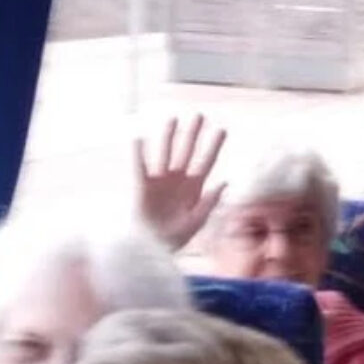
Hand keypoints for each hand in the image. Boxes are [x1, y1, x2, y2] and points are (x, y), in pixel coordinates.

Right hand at [135, 115, 226, 249]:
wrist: (151, 248)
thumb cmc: (175, 238)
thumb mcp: (197, 221)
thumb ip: (210, 202)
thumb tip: (224, 182)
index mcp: (195, 188)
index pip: (207, 162)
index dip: (214, 146)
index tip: (221, 130)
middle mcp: (178, 180)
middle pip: (187, 152)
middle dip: (193, 134)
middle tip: (199, 115)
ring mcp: (160, 181)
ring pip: (166, 153)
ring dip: (169, 136)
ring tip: (174, 119)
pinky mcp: (143, 186)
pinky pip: (140, 166)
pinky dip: (139, 153)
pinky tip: (139, 138)